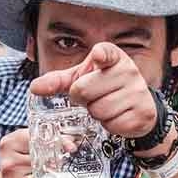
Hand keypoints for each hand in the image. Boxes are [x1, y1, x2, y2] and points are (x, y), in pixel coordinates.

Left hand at [30, 42, 155, 137]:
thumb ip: (59, 81)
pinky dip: (109, 125)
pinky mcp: (142, 113)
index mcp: (113, 57)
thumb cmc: (105, 87)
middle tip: (93, 97)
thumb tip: (34, 87)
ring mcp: (138, 92)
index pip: (106, 52)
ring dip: (96, 113)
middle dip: (83, 98)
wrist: (138, 105)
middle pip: (84, 90)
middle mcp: (128, 71)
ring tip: (105, 106)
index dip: (100, 55)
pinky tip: (117, 116)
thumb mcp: (83, 78)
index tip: (97, 57)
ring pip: (98, 110)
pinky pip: (112, 125)